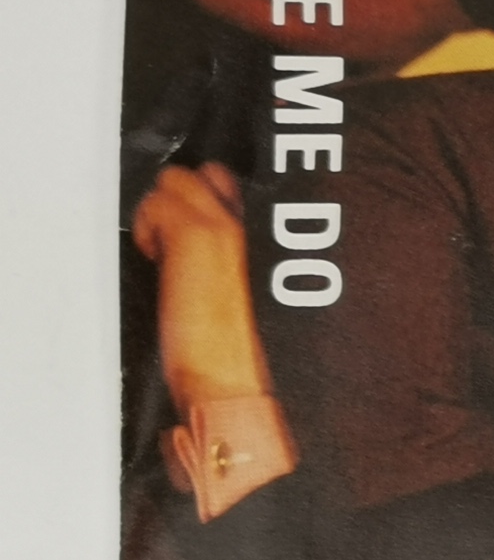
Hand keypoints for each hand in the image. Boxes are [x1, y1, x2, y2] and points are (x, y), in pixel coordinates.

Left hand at [130, 164, 268, 410]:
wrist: (241, 386)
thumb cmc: (251, 358)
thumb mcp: (265, 303)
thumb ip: (254, 264)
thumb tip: (229, 252)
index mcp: (281, 241)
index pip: (241, 186)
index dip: (215, 203)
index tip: (204, 233)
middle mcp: (261, 224)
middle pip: (210, 173)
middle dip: (188, 201)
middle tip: (183, 243)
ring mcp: (227, 224)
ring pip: (175, 181)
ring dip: (162, 214)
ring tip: (171, 254)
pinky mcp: (195, 234)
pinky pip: (156, 203)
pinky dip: (148, 228)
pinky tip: (159, 260)